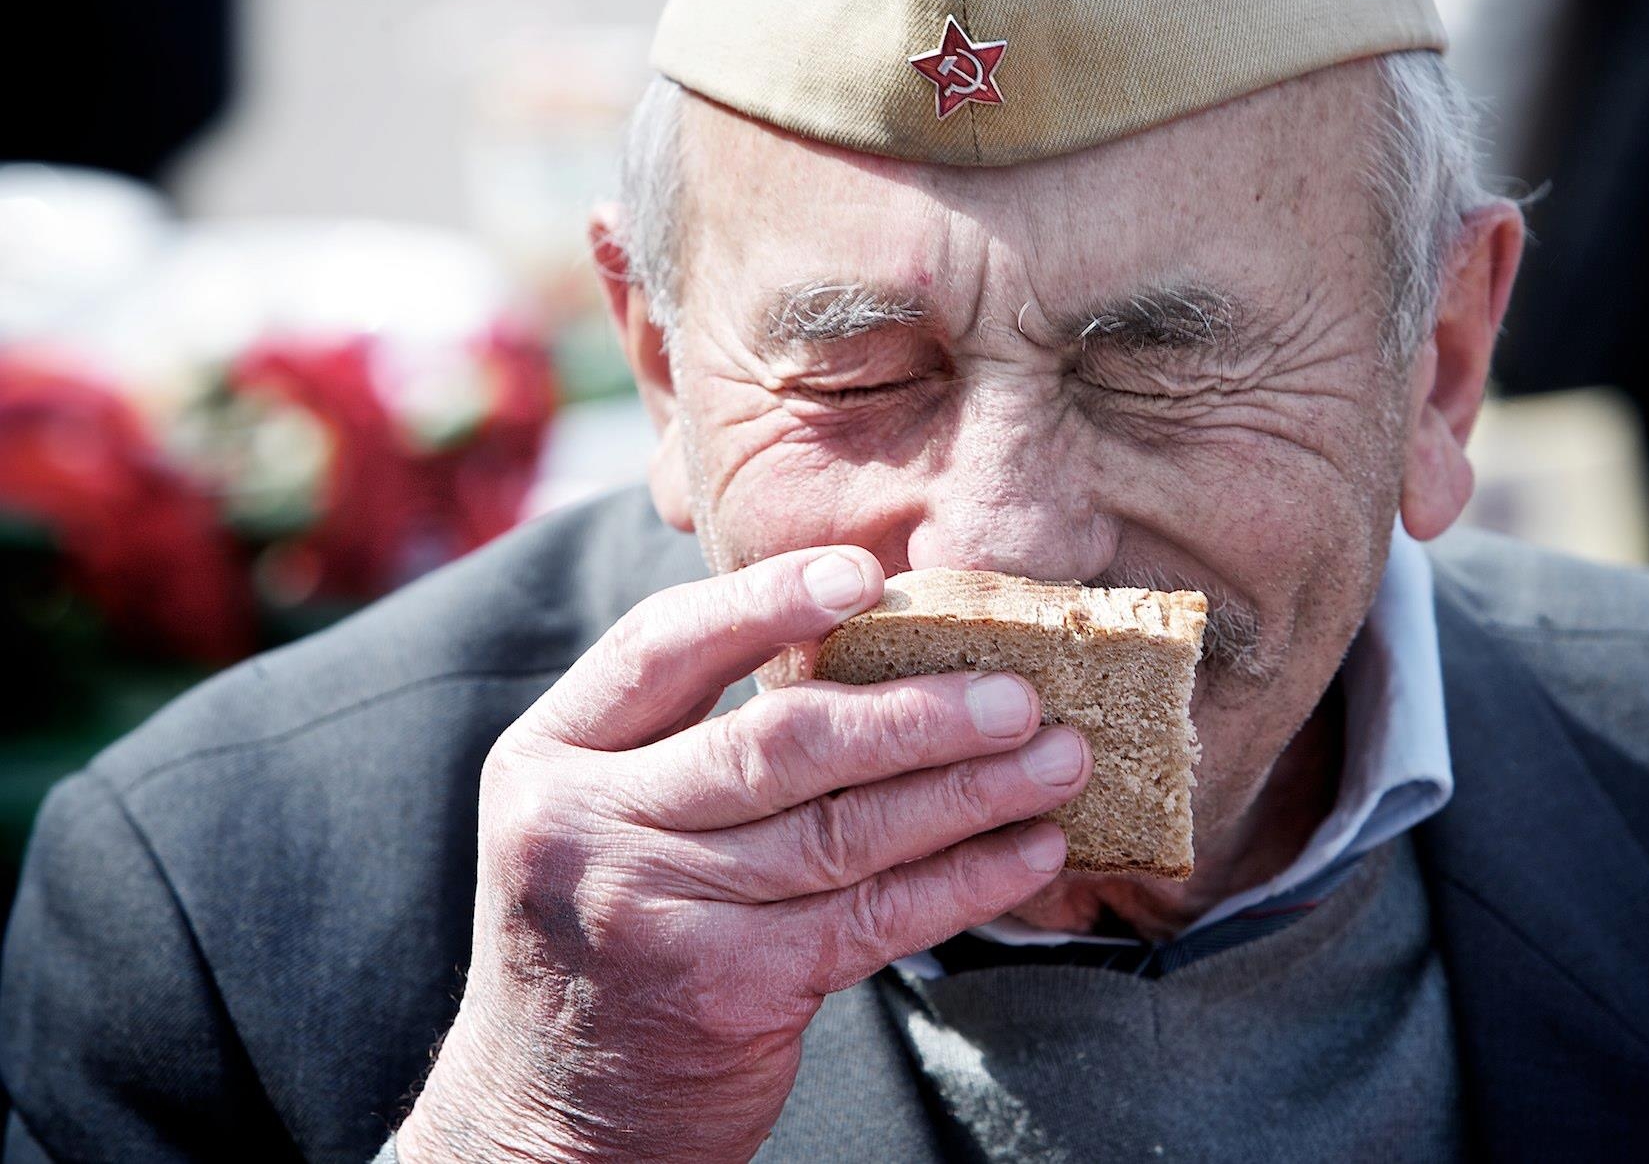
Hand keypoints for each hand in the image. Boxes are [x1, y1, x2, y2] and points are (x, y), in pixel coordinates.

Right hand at [395, 546, 1089, 1162]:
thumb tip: (876, 639)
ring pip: (842, 832)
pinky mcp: (729, 990)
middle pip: (776, 745)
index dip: (766, 602)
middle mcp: (590, 829)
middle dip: (915, 713)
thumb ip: (694, 735)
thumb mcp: (605, 811)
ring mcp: (656, 915)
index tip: (866, 574)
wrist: (564, 1111)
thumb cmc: (617, 922)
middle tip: (1019, 692)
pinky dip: (964, 880)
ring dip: (969, 792)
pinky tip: (1031, 850)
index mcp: (552, 757)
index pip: (661, 648)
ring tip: (1060, 760)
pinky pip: (873, 918)